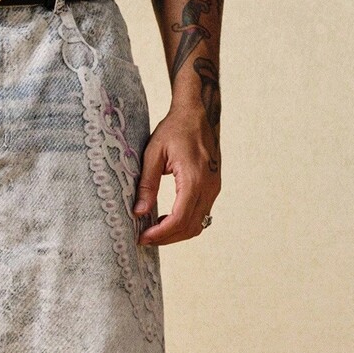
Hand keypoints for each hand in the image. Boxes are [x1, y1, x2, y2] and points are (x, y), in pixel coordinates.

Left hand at [132, 104, 220, 244]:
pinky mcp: (213, 188)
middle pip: (190, 227)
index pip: (179, 218)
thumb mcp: (153, 153)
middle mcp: (209, 186)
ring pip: (198, 225)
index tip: (142, 237)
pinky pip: (202, 215)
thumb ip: (147, 184)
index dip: (161, 233)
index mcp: (194, 178)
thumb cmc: (174, 130)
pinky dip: (185, 224)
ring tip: (154, 231)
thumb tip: (139, 212)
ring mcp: (214, 188)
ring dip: (176, 234)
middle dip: (166, 238)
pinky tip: (167, 220)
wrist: (196, 114)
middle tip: (144, 238)